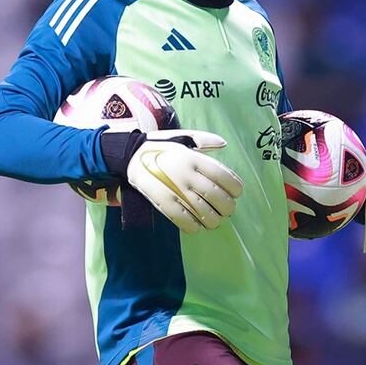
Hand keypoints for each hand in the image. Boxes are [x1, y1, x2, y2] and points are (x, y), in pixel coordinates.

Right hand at [116, 129, 242, 232]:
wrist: (130, 154)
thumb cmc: (161, 146)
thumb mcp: (183, 137)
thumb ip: (205, 140)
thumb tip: (224, 144)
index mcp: (194, 158)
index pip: (224, 176)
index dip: (235, 188)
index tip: (236, 193)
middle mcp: (186, 173)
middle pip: (215, 196)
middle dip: (227, 207)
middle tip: (227, 210)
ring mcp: (174, 188)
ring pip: (201, 211)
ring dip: (213, 220)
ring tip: (214, 221)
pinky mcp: (161, 201)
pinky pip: (182, 219)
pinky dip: (193, 226)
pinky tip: (196, 227)